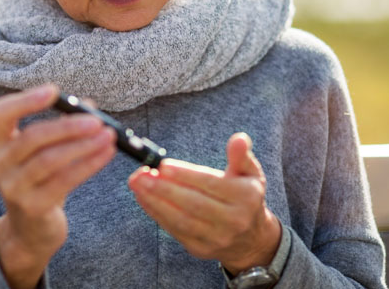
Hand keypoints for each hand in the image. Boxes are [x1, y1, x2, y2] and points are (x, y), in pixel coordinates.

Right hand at [0, 84, 115, 288]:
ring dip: (83, 146)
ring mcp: (13, 188)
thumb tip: (89, 105)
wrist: (31, 229)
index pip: (2, 113)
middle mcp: (0, 164)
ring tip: (108, 136)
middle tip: (97, 121)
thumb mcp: (46, 151)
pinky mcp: (32, 207)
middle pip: (32, 137)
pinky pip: (63, 181)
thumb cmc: (41, 180)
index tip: (55, 91)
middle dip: (68, 127)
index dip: (26, 100)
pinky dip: (88, 165)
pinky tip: (105, 155)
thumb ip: (63, 125)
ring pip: (49, 160)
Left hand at [127, 132, 280, 273]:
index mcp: (246, 197)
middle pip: (193, 204)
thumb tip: (238, 139)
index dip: (185, 175)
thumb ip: (241, 155)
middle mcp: (233, 221)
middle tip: (142, 174)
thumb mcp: (250, 173)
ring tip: (138, 184)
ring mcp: (217, 238)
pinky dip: (157, 214)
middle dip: (164, 188)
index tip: (163, 165)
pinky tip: (144, 198)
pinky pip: (175, 230)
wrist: (251, 238)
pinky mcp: (200, 249)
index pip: (211, 184)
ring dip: (155, 202)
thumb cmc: (245, 196)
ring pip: (181, 220)